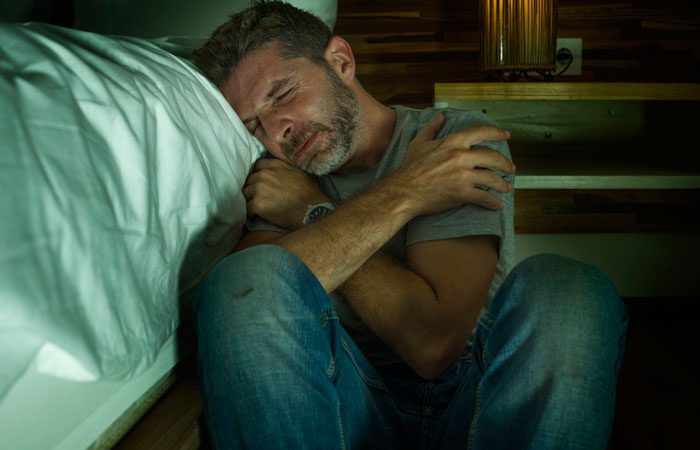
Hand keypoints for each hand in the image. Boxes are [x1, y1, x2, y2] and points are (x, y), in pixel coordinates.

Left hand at [243, 158, 329, 228]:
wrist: (311, 210)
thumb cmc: (310, 194)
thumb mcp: (300, 173)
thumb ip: (285, 169)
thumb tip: (282, 172)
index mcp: (275, 165)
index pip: (256, 166)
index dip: (256, 175)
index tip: (258, 183)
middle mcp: (265, 174)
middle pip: (249, 180)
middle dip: (252, 189)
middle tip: (258, 197)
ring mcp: (260, 188)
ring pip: (245, 194)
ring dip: (250, 200)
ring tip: (256, 207)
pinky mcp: (258, 204)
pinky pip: (246, 208)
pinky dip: (250, 212)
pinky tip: (255, 215)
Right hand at [394, 113, 514, 216]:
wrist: (403, 192)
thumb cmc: (409, 169)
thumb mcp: (419, 143)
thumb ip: (431, 128)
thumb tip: (440, 117)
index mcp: (452, 142)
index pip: (481, 132)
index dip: (497, 133)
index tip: (506, 136)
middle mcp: (460, 156)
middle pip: (493, 157)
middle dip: (505, 164)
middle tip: (510, 168)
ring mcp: (462, 175)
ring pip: (492, 178)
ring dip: (503, 184)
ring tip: (506, 188)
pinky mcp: (462, 193)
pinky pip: (484, 197)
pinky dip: (494, 202)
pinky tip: (498, 205)